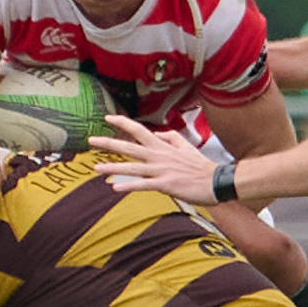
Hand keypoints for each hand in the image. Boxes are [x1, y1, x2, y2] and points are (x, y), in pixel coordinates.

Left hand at [90, 115, 219, 203]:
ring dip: (113, 168)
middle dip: (109, 143)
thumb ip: (170, 137)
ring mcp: (161, 170)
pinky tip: (115, 188)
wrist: (216, 181)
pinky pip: (143, 185)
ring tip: (96, 168)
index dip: (123, 123)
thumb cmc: (200, 166)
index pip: (139, 130)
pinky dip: (129, 186)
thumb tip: (158, 133)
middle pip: (130, 147)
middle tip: (91, 140)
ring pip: (133, 167)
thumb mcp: (186, 146)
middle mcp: (159, 156)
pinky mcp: (166, 185)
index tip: (107, 118)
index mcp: (163, 146)